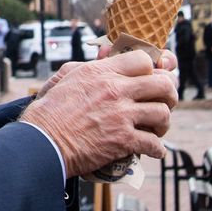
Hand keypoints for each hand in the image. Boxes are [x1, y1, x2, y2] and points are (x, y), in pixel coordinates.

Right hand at [22, 50, 176, 177]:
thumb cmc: (47, 112)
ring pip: (163, 113)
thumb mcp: (63, 78)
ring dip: (163, 124)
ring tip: (156, 129)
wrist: (41, 143)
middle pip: (164, 84)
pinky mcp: (123, 141)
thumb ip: (86, 67)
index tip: (150, 81)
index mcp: (102, 72)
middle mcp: (115, 90)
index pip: (144, 60)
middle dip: (169, 94)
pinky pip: (154, 144)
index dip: (152, 70)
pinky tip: (153, 150)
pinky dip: (157, 149)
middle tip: (164, 103)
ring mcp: (121, 115)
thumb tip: (101, 59)